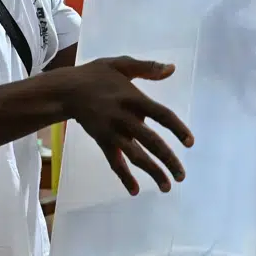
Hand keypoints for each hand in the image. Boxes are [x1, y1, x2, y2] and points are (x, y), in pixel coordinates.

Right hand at [58, 57, 194, 194]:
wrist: (65, 91)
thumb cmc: (96, 76)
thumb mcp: (120, 64)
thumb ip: (147, 68)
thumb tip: (172, 68)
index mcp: (133, 98)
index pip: (161, 115)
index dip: (177, 129)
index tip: (190, 143)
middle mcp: (124, 117)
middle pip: (151, 141)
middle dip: (168, 160)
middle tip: (182, 176)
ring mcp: (112, 132)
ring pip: (135, 156)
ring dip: (152, 172)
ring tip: (167, 187)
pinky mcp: (102, 141)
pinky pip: (114, 162)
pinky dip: (124, 177)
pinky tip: (134, 191)